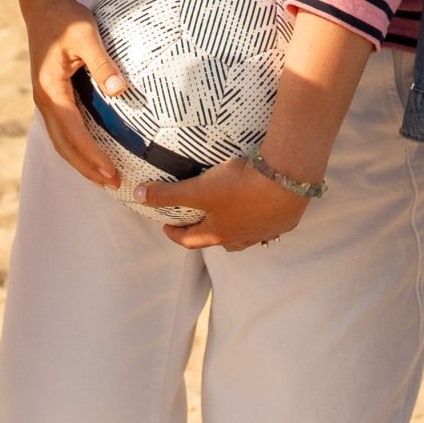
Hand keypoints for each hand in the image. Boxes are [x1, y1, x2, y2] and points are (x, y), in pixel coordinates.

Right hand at [24, 0, 126, 188]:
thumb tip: (120, 91)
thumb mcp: (86, 35)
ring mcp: (45, 99)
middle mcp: (44, 100)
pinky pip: (63, 129)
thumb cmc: (65, 18)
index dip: (92, 156)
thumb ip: (103, 63)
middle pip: (64, 145)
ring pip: (61, 140)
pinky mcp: (51, 95)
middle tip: (113, 185)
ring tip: (104, 177)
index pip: (73, 133)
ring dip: (81, 161)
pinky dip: (76, 146)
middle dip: (87, 168)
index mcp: (51, 90)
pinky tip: (92, 151)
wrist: (43, 6)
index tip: (112, 173)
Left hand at [141, 154, 311, 251]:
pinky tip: (260, 206)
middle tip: (196, 220)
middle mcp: (241, 238)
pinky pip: (266, 223)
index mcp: (219, 234)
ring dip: (233, 228)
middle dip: (205, 233)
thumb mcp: (199, 189)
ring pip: (244, 235)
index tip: (165, 226)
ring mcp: (264, 231)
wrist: (285, 181)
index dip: (175, 234)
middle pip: (218, 241)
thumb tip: (138, 195)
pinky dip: (258, 218)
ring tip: (228, 216)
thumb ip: (168, 193)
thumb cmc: (239, 187)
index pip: (190, 240)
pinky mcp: (283, 220)